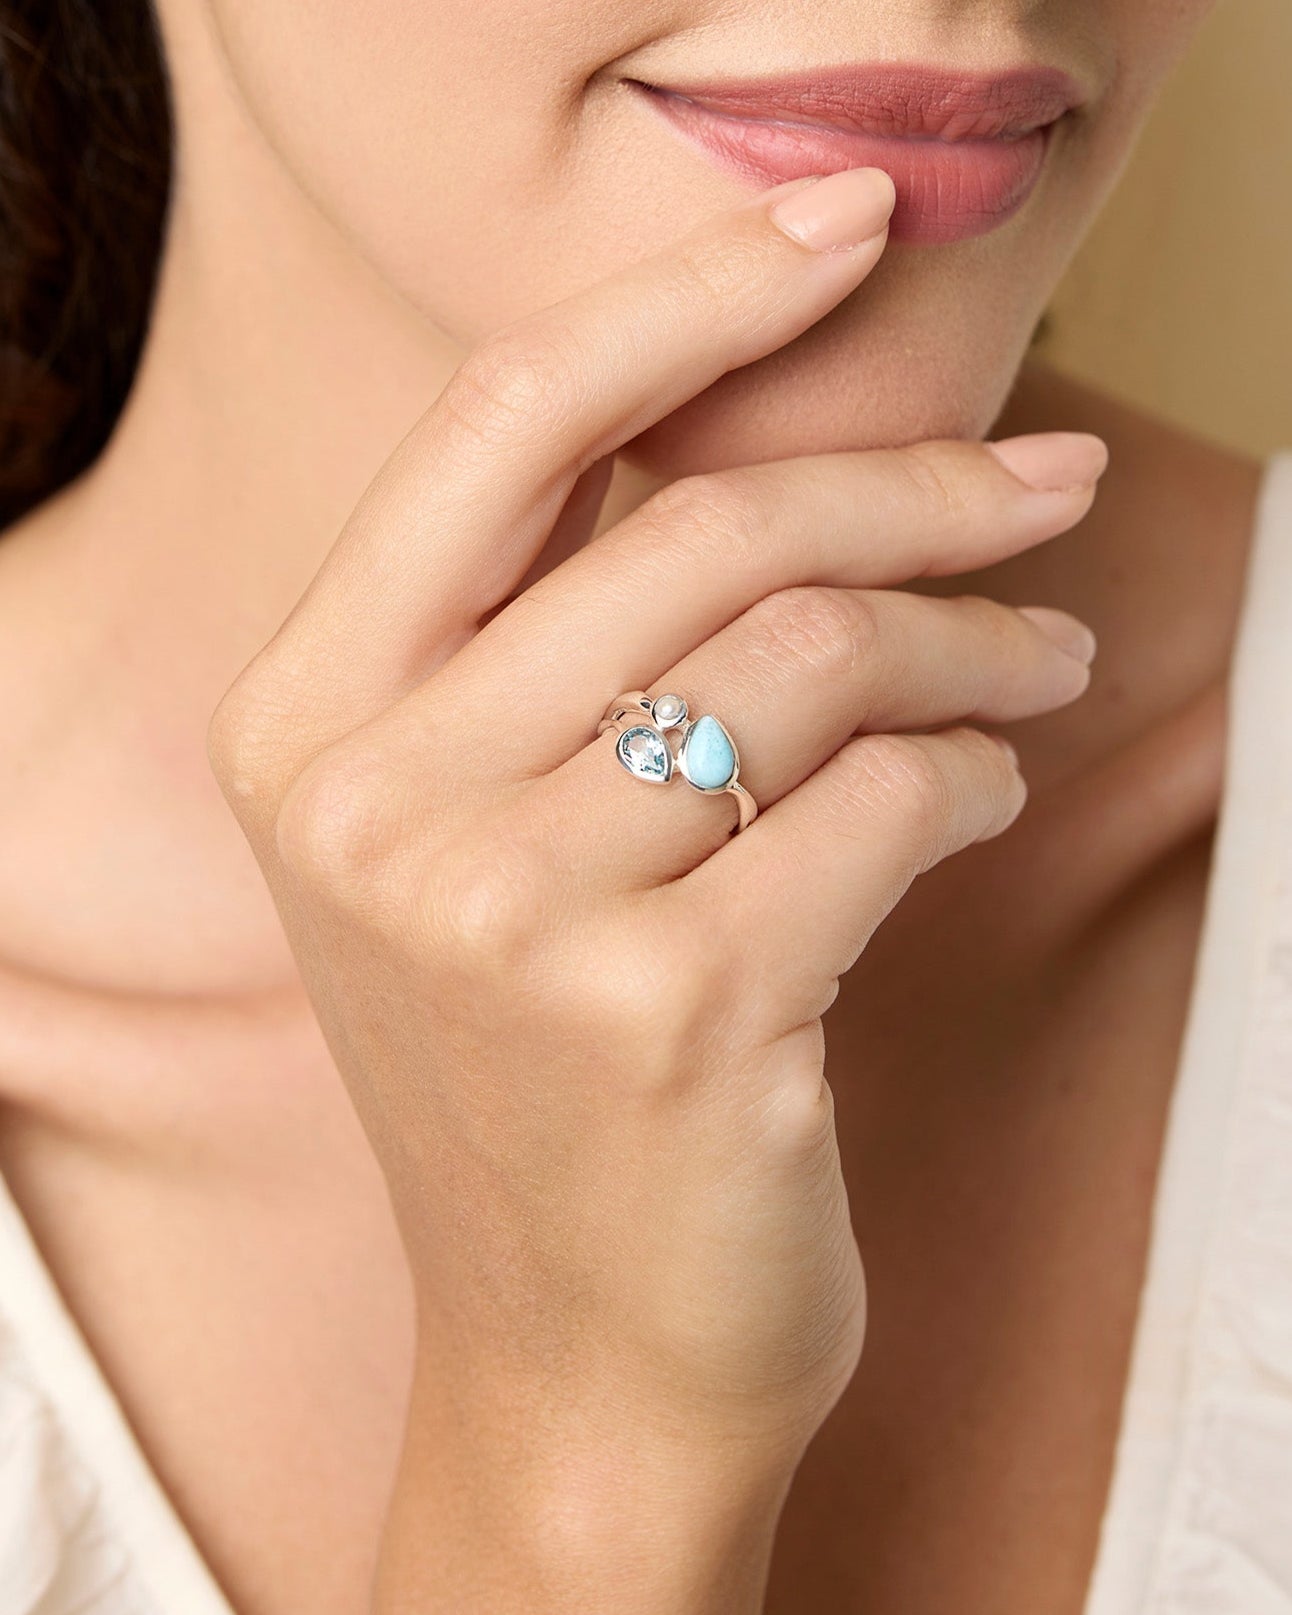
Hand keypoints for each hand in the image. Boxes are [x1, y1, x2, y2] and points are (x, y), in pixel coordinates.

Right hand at [208, 166, 1104, 1610]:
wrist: (567, 1352)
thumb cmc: (541, 1069)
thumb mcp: (478, 840)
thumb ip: (561, 643)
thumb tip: (772, 434)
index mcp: (305, 722)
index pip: (502, 422)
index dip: (689, 292)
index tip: (845, 226)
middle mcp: (377, 804)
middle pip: (704, 529)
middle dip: (920, 484)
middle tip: (1050, 487)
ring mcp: (512, 914)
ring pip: (816, 654)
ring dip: (978, 637)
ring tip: (1046, 652)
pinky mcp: (671, 1012)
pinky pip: (885, 797)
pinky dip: (972, 770)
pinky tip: (980, 790)